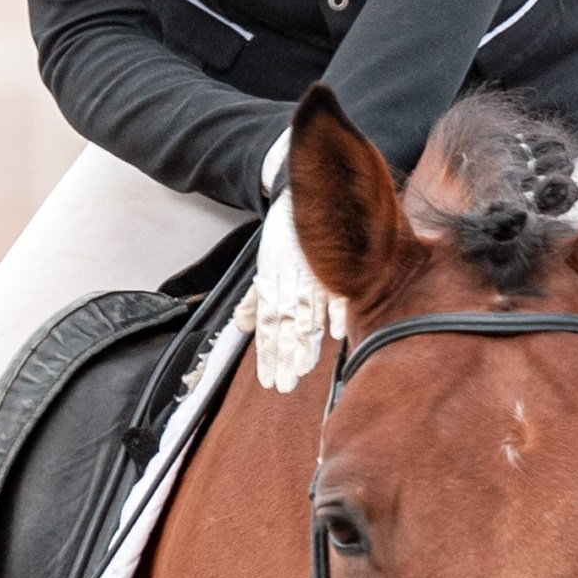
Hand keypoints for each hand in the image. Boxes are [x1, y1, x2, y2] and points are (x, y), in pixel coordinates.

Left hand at [237, 185, 344, 392]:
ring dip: (304, 342)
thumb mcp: (264, 266)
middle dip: (283, 357)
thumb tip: (242, 326)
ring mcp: (308, 273)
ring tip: (303, 369)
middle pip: (283, 326)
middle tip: (284, 385)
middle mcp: (287, 282)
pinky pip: (332, 290)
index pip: (266, 327)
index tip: (268, 382)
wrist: (303, 192)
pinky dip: (334, 310)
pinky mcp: (330, 262)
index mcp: (271, 285)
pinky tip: (336, 334)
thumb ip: (255, 299)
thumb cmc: (286, 234)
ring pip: (305, 312)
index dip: (267, 355)